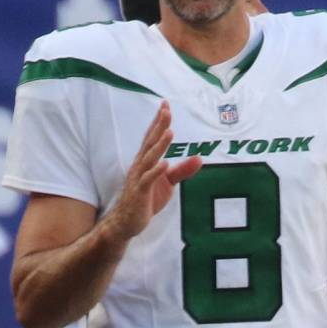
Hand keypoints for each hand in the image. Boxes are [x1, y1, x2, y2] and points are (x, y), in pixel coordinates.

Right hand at [105, 101, 201, 239]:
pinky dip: (156, 171)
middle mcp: (140, 166)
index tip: (166, 105)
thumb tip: (200, 158)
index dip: (159, 122)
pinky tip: (165, 163)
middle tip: (166, 109)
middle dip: (158, 126)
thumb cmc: (146, 200)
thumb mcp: (168, 184)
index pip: (152, 138)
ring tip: (169, 131)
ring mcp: (139, 178)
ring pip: (149, 158)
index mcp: (146, 162)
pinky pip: (148, 180)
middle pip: (150, 142)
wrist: (127, 222)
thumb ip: (183, 170)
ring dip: (159, 145)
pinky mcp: (140, 193)